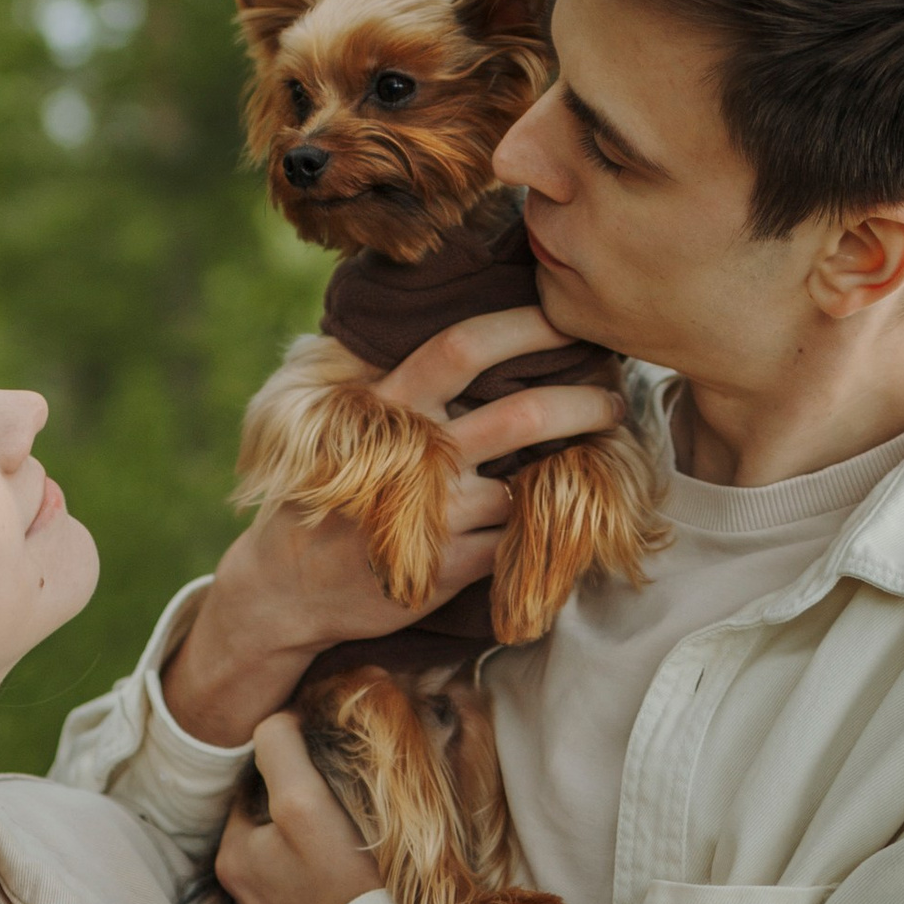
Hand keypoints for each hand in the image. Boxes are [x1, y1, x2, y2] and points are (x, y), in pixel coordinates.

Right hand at [164, 311, 622, 744]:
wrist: (290, 587)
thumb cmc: (334, 490)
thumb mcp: (351, 424)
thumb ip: (402, 385)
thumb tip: (467, 327)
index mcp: (390, 406)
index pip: (462, 348)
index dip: (523, 326)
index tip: (568, 316)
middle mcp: (416, 457)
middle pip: (521, 417)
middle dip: (581, 403)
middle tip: (613, 399)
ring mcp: (437, 517)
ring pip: (530, 483)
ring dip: (568, 472)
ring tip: (592, 458)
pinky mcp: (451, 569)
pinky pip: (519, 537)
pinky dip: (540, 525)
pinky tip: (551, 516)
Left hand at [214, 713, 384, 903]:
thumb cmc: (344, 888)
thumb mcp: (303, 804)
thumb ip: (280, 752)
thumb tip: (277, 718)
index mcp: (233, 853)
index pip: (256, 783)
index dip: (291, 763)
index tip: (329, 760)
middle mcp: (241, 889)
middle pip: (274, 820)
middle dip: (305, 802)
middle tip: (349, 795)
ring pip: (294, 854)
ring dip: (319, 838)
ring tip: (359, 834)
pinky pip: (312, 889)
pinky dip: (329, 875)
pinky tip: (359, 874)